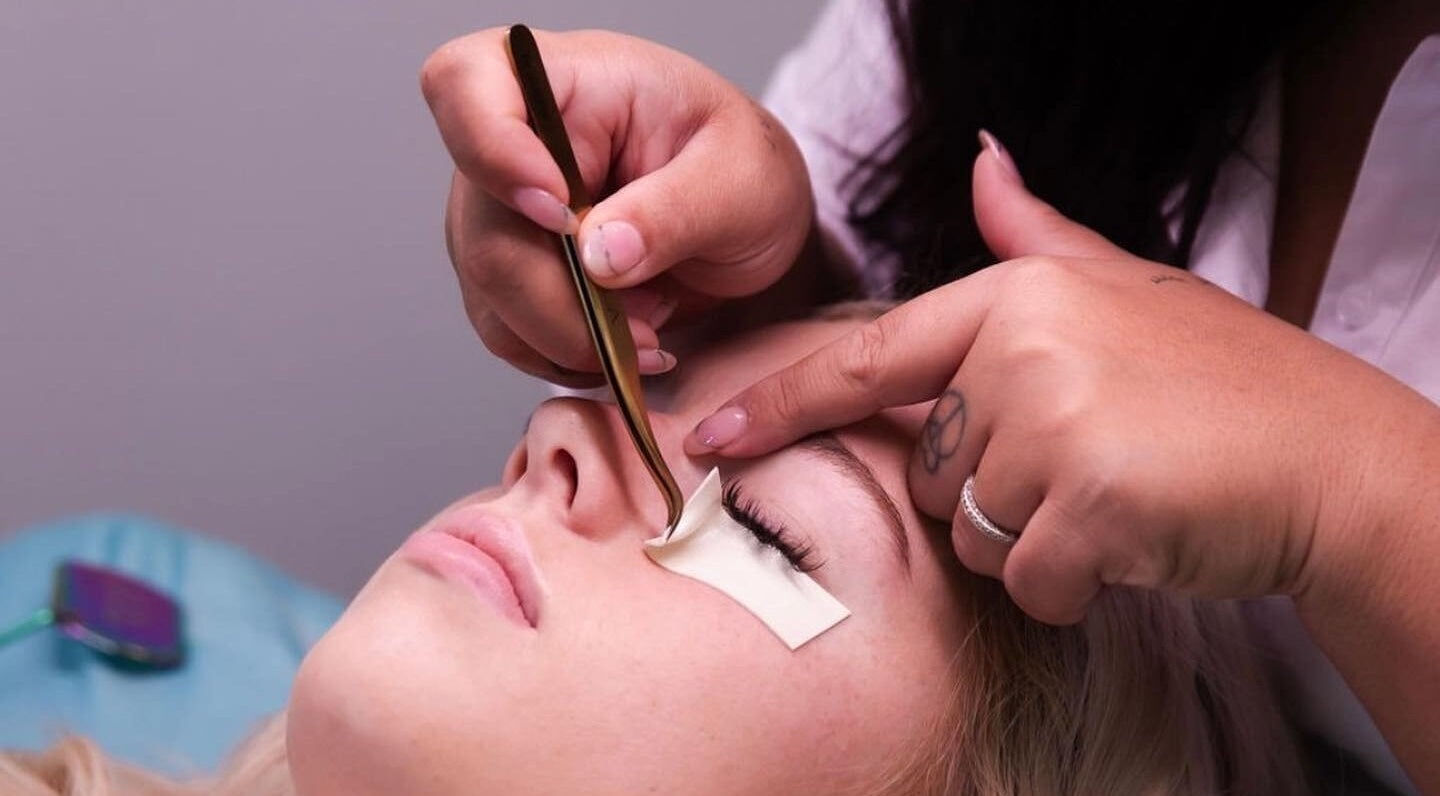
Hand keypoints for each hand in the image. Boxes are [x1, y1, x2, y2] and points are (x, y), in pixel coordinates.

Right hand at [421, 27, 813, 384]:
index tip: (561, 213)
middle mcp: (512, 142)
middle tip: (647, 327)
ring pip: (490, 294)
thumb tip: (599, 258)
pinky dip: (565, 355)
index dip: (492, 152)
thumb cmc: (742, 168)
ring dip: (571, 338)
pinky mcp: (507, 270)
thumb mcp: (740, 178)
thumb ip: (674, 211)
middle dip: (564, 302)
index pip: (467, 84)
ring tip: (650, 331)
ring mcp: (498, 210)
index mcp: (566, 80)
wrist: (746, 215)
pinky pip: (506, 330)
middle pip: (484, 231)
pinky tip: (622, 344)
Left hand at [683, 137, 1437, 623]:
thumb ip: (1036, 238)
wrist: (1334, 458)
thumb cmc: (1225, 382)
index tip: (710, 438)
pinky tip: (1135, 538)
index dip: (781, 402)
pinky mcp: (1086, 506)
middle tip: (1090, 463)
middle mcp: (1022, 353)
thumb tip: (985, 160)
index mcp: (1016, 299)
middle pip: (929, 470)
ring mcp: (1053, 427)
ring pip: (970, 534)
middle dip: (992, 490)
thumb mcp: (1125, 288)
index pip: (870, 359)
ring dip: (1033, 537)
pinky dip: (1073, 583)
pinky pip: (1025, 582)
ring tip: (1117, 494)